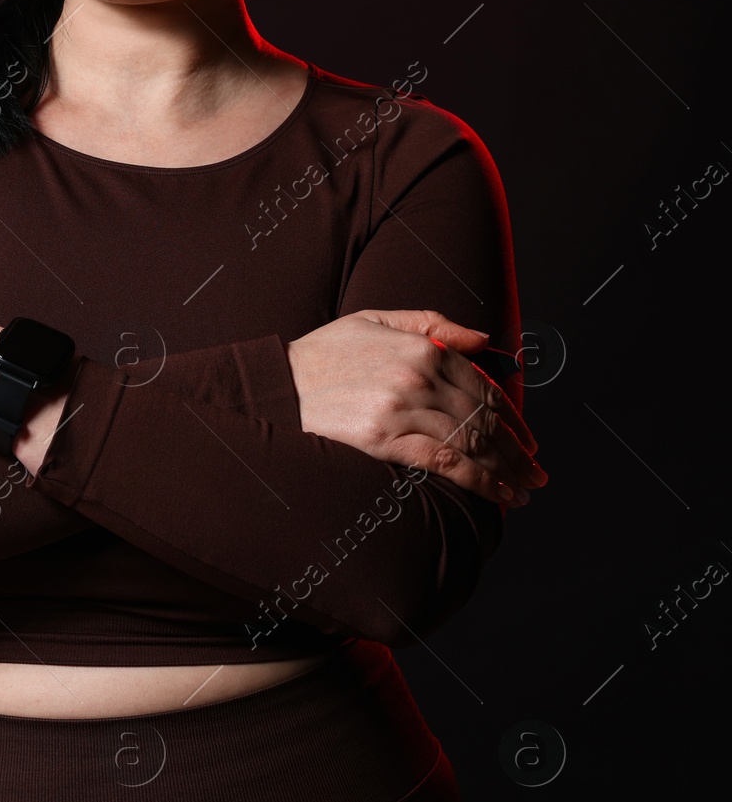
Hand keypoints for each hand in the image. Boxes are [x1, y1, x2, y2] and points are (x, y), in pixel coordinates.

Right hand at [286, 309, 548, 506]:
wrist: (276, 385)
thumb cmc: (323, 355)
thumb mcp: (375, 320)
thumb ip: (433, 323)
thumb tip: (484, 340)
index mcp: (423, 347)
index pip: (485, 387)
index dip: (513, 418)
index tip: (527, 441)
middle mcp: (419, 377)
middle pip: (485, 418)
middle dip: (517, 450)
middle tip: (536, 472)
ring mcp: (403, 409)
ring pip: (472, 442)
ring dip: (506, 470)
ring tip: (523, 489)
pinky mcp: (385, 441)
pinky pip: (447, 462)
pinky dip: (479, 480)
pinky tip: (497, 493)